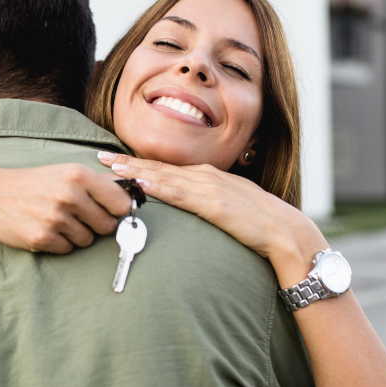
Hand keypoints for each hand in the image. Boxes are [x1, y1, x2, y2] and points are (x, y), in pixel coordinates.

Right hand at [0, 163, 134, 253]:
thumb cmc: (36, 183)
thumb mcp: (67, 172)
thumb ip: (100, 183)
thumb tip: (134, 191)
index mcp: (79, 175)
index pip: (121, 203)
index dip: (118, 211)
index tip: (111, 212)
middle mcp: (69, 195)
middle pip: (107, 226)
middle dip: (97, 225)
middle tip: (78, 216)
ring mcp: (55, 218)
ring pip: (88, 240)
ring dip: (77, 235)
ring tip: (57, 220)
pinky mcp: (42, 238)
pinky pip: (68, 249)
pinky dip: (60, 243)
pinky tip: (45, 229)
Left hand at [98, 152, 328, 285]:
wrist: (285, 231)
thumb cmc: (260, 223)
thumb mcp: (230, 206)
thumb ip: (207, 203)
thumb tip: (189, 208)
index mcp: (209, 176)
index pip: (167, 167)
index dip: (140, 162)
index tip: (116, 159)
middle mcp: (206, 176)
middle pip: (160, 167)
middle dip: (129, 161)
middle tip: (101, 155)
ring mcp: (209, 188)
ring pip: (164, 176)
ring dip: (135, 170)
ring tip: (111, 167)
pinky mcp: (214, 204)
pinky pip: (180, 194)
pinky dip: (158, 187)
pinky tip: (140, 184)